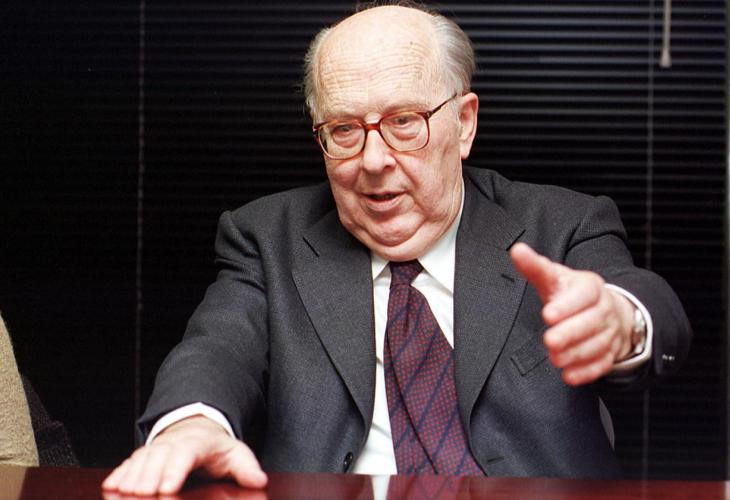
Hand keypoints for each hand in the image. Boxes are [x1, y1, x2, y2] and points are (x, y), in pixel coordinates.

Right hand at [102, 415, 266, 494]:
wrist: (198, 429)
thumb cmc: (216, 447)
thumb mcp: (236, 454)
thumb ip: (247, 468)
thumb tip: (258, 480)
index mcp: (198, 443)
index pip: (186, 454)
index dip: (175, 470)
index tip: (167, 488)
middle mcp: (174, 443)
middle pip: (159, 457)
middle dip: (149, 476)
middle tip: (140, 494)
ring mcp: (158, 448)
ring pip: (142, 459)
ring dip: (131, 476)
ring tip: (123, 492)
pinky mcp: (145, 455)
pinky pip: (130, 462)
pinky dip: (120, 473)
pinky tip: (111, 486)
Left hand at [509, 242, 635, 385]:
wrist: (605, 309)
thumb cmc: (571, 293)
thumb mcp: (555, 277)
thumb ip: (535, 266)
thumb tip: (517, 250)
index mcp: (591, 287)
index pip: (584, 295)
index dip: (567, 305)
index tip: (548, 314)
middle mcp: (604, 309)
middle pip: (591, 322)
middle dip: (570, 333)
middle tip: (550, 341)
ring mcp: (609, 332)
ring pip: (597, 345)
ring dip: (576, 354)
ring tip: (555, 358)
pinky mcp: (609, 353)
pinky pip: (602, 364)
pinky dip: (586, 372)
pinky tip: (570, 376)